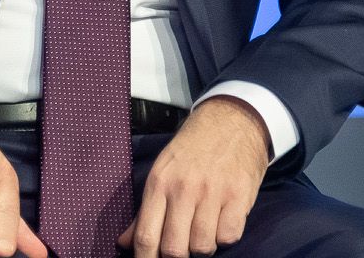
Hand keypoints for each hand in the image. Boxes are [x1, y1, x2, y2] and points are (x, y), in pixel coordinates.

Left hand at [118, 96, 269, 256]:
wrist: (232, 120)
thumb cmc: (194, 149)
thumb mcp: (163, 171)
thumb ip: (145, 210)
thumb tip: (123, 244)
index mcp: (160, 183)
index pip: (146, 237)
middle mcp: (184, 189)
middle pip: (174, 250)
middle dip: (177, 256)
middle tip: (181, 247)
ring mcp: (213, 193)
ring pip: (202, 247)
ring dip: (202, 247)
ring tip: (203, 230)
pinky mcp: (239, 196)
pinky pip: (228, 237)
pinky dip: (225, 237)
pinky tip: (222, 221)